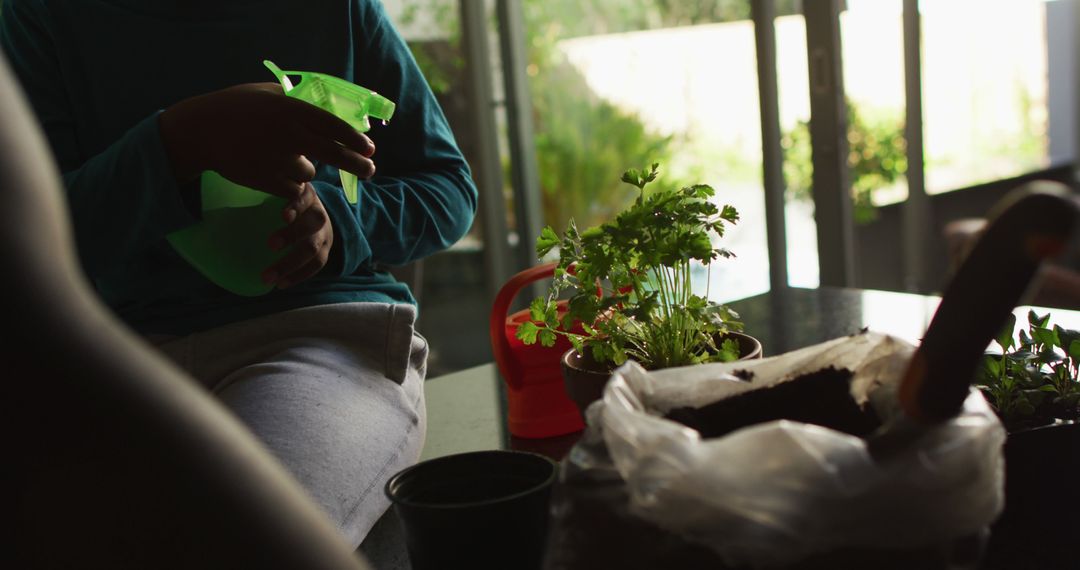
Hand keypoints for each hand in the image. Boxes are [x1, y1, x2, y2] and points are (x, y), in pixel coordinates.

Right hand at [160, 82, 375, 201]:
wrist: (201, 131)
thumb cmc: (235, 107)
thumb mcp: (266, 93)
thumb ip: (295, 99)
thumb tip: (326, 105)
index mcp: (291, 109)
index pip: (333, 126)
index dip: (355, 139)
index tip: (370, 148)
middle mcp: (289, 134)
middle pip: (334, 154)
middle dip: (357, 164)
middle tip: (371, 171)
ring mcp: (278, 159)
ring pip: (309, 173)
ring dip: (303, 169)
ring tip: (280, 157)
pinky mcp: (267, 180)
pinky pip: (291, 187)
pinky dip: (287, 183)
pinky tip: (269, 170)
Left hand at [261, 183, 333, 287]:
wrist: (312, 214)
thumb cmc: (284, 204)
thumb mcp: (276, 194)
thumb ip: (255, 197)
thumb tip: (211, 208)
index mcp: (305, 195)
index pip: (304, 197)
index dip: (296, 206)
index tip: (282, 216)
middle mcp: (318, 213)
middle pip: (313, 223)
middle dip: (292, 235)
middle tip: (270, 245)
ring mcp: (324, 234)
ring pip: (314, 249)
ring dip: (291, 264)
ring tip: (269, 277)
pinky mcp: (326, 250)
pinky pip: (317, 265)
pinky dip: (299, 276)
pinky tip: (281, 284)